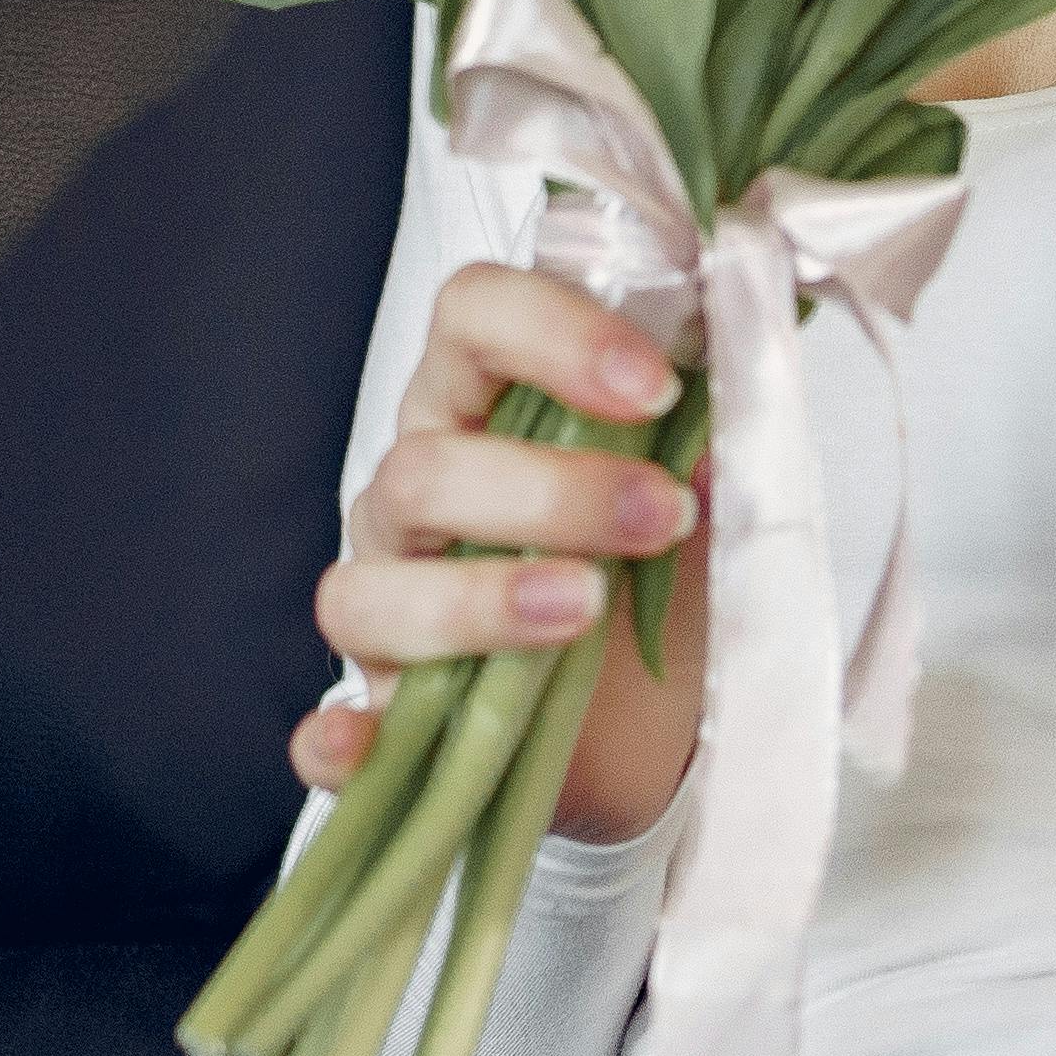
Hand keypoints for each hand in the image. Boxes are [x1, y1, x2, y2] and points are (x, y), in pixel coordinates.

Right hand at [294, 262, 708, 841]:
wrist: (661, 713)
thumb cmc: (656, 571)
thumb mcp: (694, 493)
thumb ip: (706, 443)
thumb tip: (730, 433)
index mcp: (480, 405)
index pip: (470, 317)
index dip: (552, 334)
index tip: (657, 385)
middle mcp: (415, 497)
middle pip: (424, 467)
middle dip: (553, 490)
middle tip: (664, 516)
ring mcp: (388, 604)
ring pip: (370, 590)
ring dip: (480, 598)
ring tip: (585, 607)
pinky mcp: (387, 716)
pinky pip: (325, 732)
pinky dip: (338, 738)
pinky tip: (368, 739)